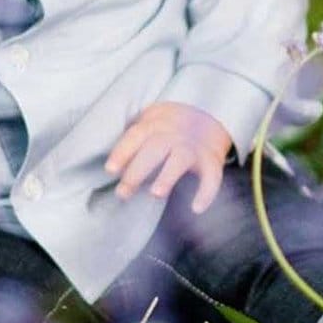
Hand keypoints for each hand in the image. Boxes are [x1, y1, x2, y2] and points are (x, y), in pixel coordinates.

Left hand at [105, 102, 231, 213]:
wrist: (208, 113)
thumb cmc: (167, 129)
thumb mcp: (149, 124)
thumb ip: (133, 143)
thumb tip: (111, 171)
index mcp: (155, 125)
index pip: (136, 136)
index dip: (123, 152)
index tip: (110, 170)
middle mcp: (175, 134)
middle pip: (155, 149)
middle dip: (138, 170)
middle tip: (123, 193)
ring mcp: (194, 147)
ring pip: (180, 159)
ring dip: (167, 176)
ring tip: (155, 194)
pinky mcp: (212, 160)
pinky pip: (212, 177)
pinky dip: (207, 192)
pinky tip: (196, 209)